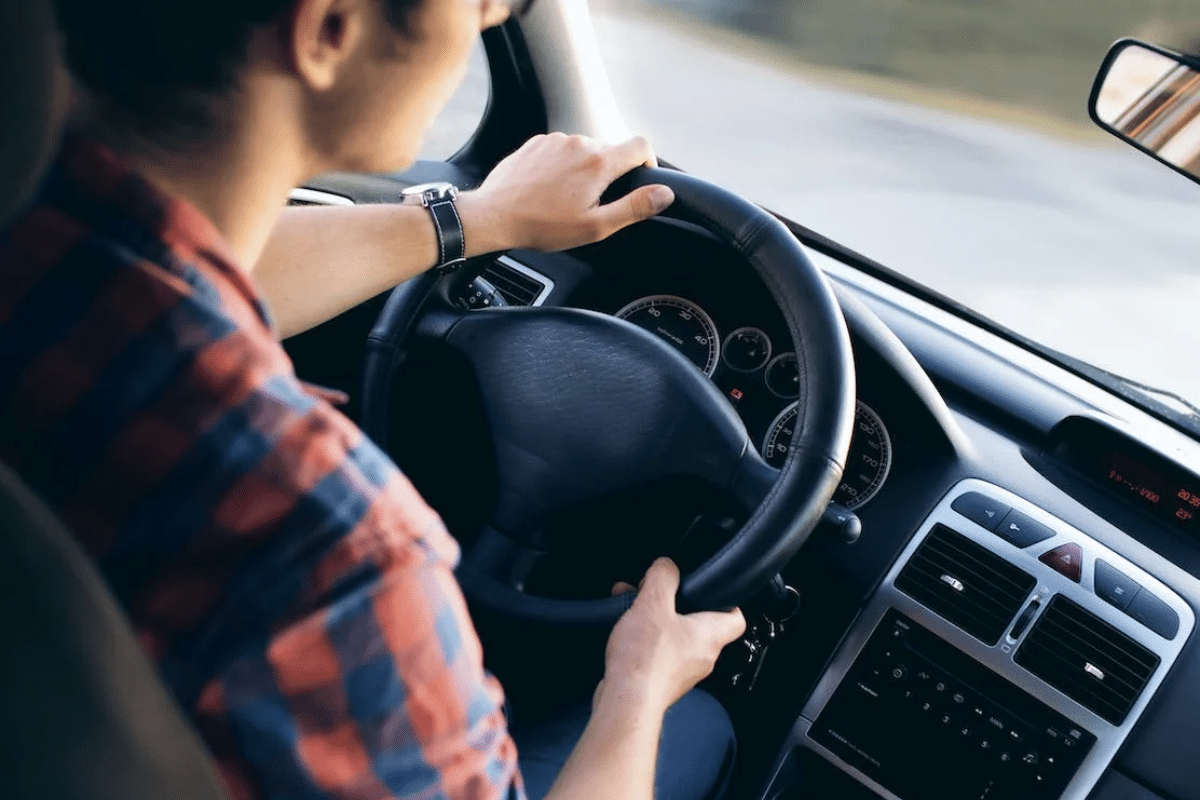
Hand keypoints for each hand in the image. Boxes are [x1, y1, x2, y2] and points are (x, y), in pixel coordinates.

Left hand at [457, 133, 675, 254]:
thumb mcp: (595, 226)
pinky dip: (563, 166)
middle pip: (611, 150)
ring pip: (585, 150)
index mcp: (599, 162)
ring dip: (584, 170)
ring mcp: (556, 140)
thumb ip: (634, 208)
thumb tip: (664, 194)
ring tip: (567, 199)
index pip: (641, 146)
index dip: (648, 163)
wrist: (494, 215)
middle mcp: (579, 142)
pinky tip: (549, 189)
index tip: (640, 180)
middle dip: (610, 174)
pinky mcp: (537, 142)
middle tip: (593, 203)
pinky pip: (561, 150)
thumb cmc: (542, 225)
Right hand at [599, 558, 745, 714]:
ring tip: (632, 607)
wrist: (626, 702)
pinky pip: (658, 654)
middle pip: (699, 624)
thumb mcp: (653, 604)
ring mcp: (682, 672)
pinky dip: (644, 639)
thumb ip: (663, 577)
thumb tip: (666, 565)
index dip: (727, 600)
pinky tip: (624, 632)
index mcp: (710, 636)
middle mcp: (702, 657)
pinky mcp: (662, 682)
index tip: (712, 589)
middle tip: (657, 593)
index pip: (736, 618)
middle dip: (675, 604)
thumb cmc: (645, 660)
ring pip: (675, 637)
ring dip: (655, 620)